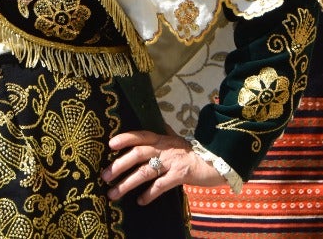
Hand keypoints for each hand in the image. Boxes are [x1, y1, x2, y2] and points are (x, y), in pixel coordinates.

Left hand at [103, 131, 218, 204]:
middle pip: (138, 153)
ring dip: (128, 183)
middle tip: (104, 176)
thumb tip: (158, 122)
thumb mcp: (177, 140)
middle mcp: (165, 148)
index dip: (125, 138)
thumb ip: (165, 133)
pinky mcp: (181, 174)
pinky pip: (161, 185)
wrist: (218, 161)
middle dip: (119, 165)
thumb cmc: (193, 152)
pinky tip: (141, 201)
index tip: (110, 144)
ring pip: (146, 171)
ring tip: (114, 193)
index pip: (140, 135)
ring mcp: (172, 161)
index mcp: (162, 139)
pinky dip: (150, 194)